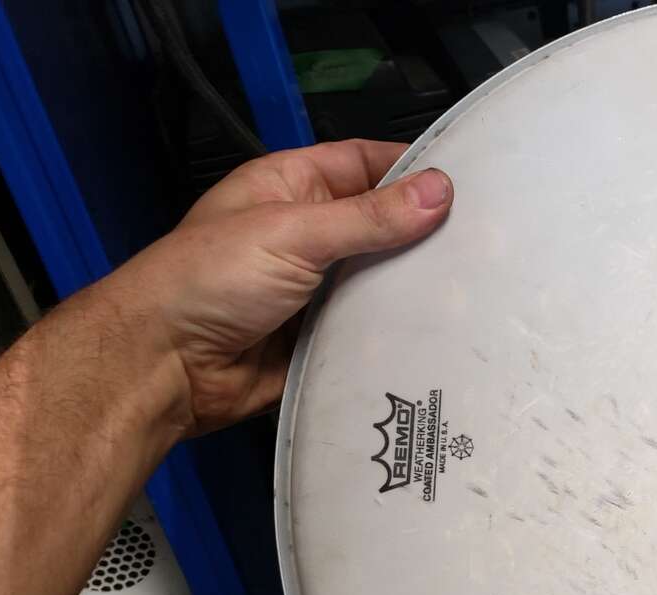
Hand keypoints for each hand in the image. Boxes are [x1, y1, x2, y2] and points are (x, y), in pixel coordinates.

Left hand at [102, 139, 451, 435]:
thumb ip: (369, 217)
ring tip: (480, 290)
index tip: (471, 183)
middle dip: (426, 235)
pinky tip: (444, 334)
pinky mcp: (326, 340)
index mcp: (292, 189)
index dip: (413, 169)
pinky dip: (400, 333)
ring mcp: (317, 290)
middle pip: (382, 227)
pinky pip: (373, 332)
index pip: (365, 165)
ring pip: (383, 282)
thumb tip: (440, 190)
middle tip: (489, 244)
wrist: (166, 368)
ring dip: (417, 288)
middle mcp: (309, 235)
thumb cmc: (210, 280)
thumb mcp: (292, 233)